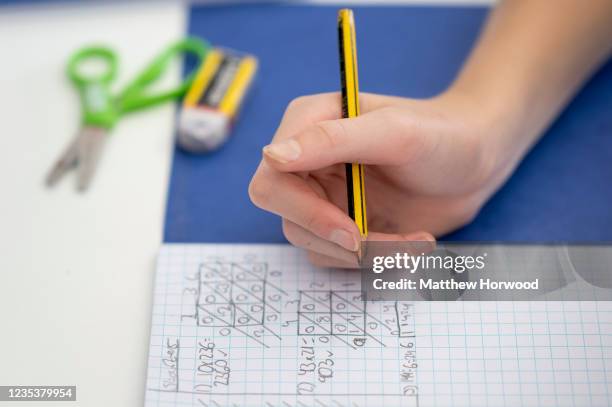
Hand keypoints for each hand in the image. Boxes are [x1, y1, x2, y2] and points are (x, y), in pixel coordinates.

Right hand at [249, 91, 517, 266]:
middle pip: (286, 216)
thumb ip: (332, 140)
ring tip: (411, 240)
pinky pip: (338, 256)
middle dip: (333, 237)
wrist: (477, 163)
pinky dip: (374, 259)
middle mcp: (308, 162)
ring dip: (363, 252)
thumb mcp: (393, 132)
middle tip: (375, 241)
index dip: (303, 210)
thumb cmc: (442, 135)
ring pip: (312, 243)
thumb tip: (271, 156)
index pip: (272, 178)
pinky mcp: (342, 223)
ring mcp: (324, 195)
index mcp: (308, 126)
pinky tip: (410, 242)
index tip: (350, 230)